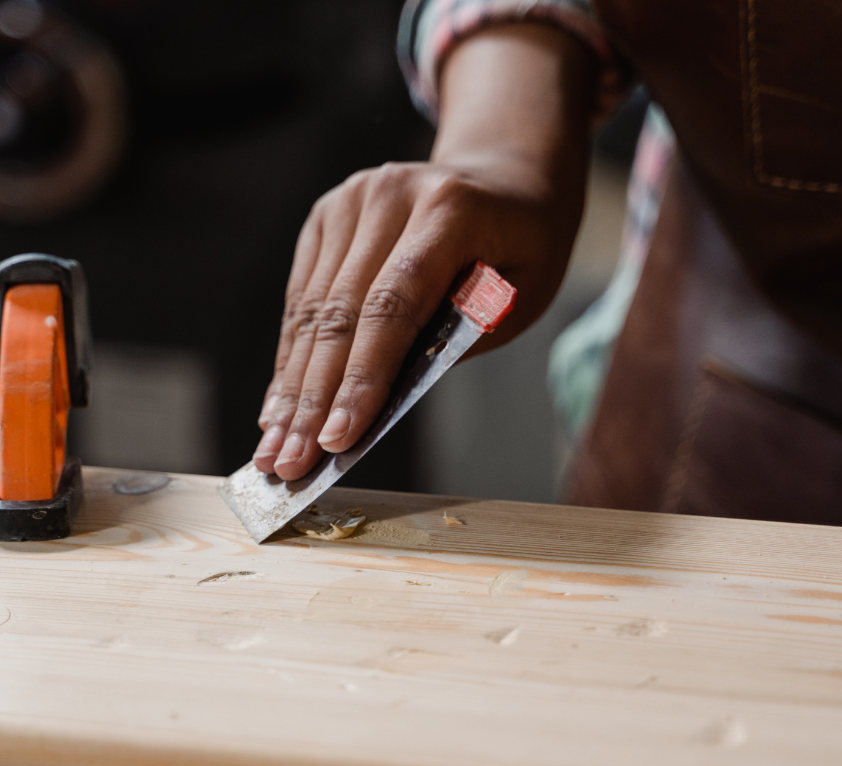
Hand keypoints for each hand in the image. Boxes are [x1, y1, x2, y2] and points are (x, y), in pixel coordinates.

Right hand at [253, 24, 597, 479]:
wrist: (502, 178)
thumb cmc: (520, 248)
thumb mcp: (521, 294)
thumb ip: (460, 335)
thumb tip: (383, 398)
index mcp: (450, 210)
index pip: (394, 305)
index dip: (362, 377)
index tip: (338, 438)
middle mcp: (389, 194)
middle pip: (340, 312)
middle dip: (313, 398)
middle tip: (290, 463)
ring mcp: (350, 200)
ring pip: (311, 310)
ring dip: (291, 387)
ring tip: (274, 449)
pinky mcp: (325, 216)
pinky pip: (302, 297)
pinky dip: (291, 356)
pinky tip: (278, 404)